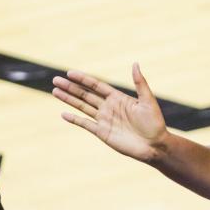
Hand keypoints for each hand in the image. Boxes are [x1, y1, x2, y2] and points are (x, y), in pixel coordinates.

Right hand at [53, 63, 167, 162]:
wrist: (155, 146)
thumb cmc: (155, 123)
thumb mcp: (148, 100)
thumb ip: (140, 83)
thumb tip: (135, 63)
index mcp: (118, 98)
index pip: (96, 85)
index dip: (83, 79)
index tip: (70, 73)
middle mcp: (108, 107)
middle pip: (85, 95)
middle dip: (70, 87)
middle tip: (55, 80)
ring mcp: (104, 120)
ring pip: (82, 107)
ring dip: (69, 99)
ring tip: (55, 91)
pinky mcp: (102, 133)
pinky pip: (85, 124)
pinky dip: (74, 120)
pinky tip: (63, 114)